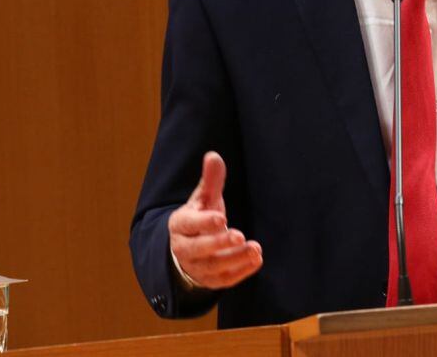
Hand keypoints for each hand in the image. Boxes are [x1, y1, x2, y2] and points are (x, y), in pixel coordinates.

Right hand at [168, 151, 262, 289]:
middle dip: (218, 243)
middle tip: (239, 236)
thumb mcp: (203, 198)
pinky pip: (224, 280)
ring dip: (234, 259)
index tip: (221, 218)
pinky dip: (240, 272)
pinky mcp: (209, 280)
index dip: (203, 222)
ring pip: (213, 267)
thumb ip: (210, 180)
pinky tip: (256, 260)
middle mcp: (184, 248)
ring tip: (255, 249)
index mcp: (180, 225)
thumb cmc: (199, 217)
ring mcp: (196, 267)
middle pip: (198, 249)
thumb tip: (213, 156)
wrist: (187, 249)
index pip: (188, 224)